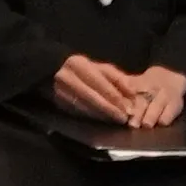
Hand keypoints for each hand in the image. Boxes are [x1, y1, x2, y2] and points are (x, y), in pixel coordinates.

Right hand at [53, 55, 185, 131]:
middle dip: (110, 110)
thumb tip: (132, 94)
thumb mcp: (101, 69)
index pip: (101, 84)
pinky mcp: (58, 103)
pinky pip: (79, 113)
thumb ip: (118, 79)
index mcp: (79, 65)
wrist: (53, 73)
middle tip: (123, 119)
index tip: (129, 109)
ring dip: (102, 116)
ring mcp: (60, 91)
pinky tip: (103, 120)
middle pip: (92, 97)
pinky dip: (93, 117)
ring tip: (116, 121)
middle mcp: (67, 77)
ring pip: (85, 107)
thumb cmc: (85, 71)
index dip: (116, 98)